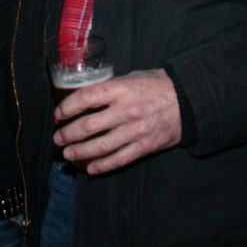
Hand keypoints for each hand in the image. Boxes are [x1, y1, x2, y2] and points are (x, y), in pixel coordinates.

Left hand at [51, 69, 181, 174]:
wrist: (188, 101)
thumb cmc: (158, 85)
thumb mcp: (133, 77)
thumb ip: (111, 88)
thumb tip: (88, 98)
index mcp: (121, 89)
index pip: (86, 98)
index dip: (68, 107)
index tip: (59, 114)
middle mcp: (126, 111)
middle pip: (89, 126)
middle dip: (68, 134)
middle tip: (58, 138)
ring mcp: (135, 131)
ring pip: (101, 146)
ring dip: (80, 152)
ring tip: (68, 154)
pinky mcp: (144, 146)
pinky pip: (119, 159)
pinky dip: (103, 166)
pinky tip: (90, 169)